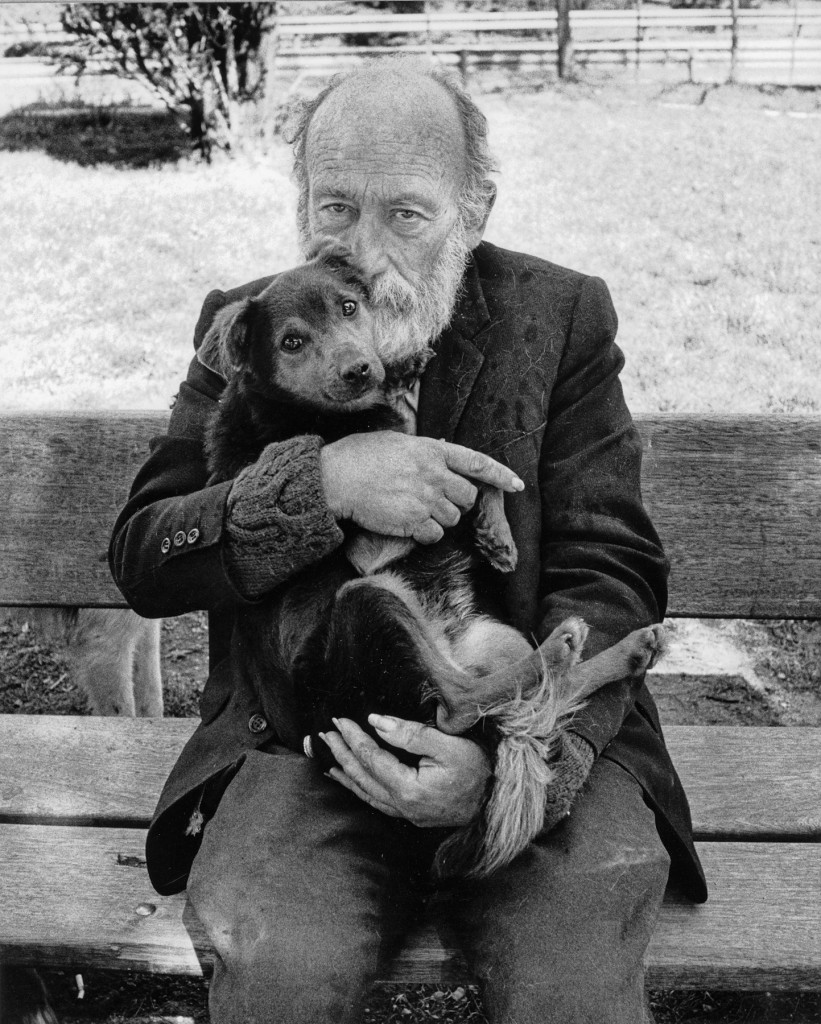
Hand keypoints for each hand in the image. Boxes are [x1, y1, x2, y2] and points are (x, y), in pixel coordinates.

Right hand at [319, 433, 523, 544]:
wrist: (336, 478)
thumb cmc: (359, 456)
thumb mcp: (396, 441)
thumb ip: (423, 449)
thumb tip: (442, 451)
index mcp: (432, 450)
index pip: (477, 462)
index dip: (501, 475)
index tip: (517, 485)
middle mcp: (434, 473)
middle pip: (468, 497)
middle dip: (457, 503)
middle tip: (435, 500)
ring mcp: (426, 498)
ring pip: (453, 519)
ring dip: (440, 519)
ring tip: (415, 510)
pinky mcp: (414, 521)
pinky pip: (435, 535)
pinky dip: (426, 534)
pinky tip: (408, 525)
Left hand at [320, 714, 490, 826]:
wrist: (497, 800)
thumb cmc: (478, 769)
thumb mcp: (449, 744)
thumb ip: (410, 734)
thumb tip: (376, 721)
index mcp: (409, 789)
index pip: (371, 759)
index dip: (353, 738)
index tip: (339, 720)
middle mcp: (402, 806)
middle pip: (362, 776)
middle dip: (341, 753)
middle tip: (323, 734)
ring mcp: (405, 814)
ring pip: (365, 792)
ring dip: (345, 772)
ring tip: (327, 757)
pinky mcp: (410, 815)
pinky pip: (375, 802)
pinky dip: (358, 789)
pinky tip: (350, 781)